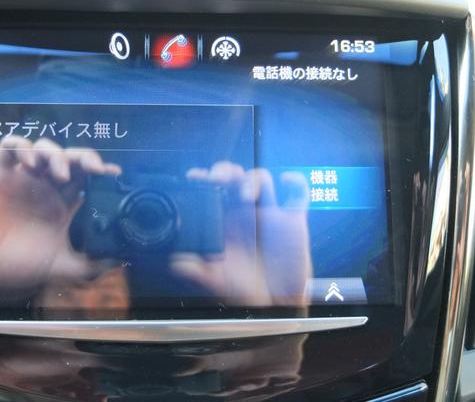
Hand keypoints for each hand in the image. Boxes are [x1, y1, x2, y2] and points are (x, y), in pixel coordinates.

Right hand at [0, 136, 120, 304]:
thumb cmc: (19, 266)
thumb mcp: (61, 266)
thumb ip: (89, 266)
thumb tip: (119, 262)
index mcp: (63, 203)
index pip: (86, 177)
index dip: (101, 171)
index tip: (114, 175)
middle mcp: (45, 187)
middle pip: (70, 158)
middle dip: (85, 157)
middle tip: (95, 168)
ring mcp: (22, 178)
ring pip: (44, 148)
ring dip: (56, 154)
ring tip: (61, 174)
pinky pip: (10, 146)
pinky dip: (23, 148)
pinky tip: (30, 165)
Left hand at [171, 162, 311, 305]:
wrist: (273, 303)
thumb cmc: (243, 287)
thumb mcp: (217, 279)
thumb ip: (197, 272)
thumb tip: (176, 264)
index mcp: (225, 219)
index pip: (213, 190)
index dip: (204, 179)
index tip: (193, 177)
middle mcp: (245, 211)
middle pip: (235, 177)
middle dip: (226, 171)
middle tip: (217, 178)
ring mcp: (269, 213)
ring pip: (261, 179)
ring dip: (252, 181)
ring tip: (245, 196)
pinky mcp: (292, 220)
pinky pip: (298, 192)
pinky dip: (296, 181)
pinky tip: (286, 181)